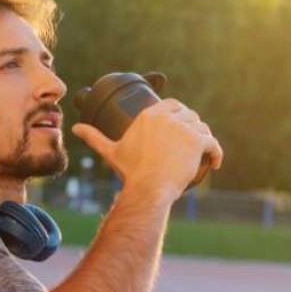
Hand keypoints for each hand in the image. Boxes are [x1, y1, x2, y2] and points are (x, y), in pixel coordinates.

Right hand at [71, 98, 223, 200]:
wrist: (147, 186)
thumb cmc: (129, 170)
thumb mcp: (111, 151)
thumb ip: (93, 137)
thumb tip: (74, 129)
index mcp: (148, 115)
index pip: (172, 105)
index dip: (179, 114)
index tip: (181, 126)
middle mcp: (166, 117)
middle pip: (189, 115)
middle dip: (193, 127)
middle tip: (193, 143)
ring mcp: (183, 128)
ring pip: (202, 128)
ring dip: (205, 139)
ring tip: (203, 153)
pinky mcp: (197, 141)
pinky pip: (213, 143)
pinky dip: (216, 153)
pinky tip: (215, 162)